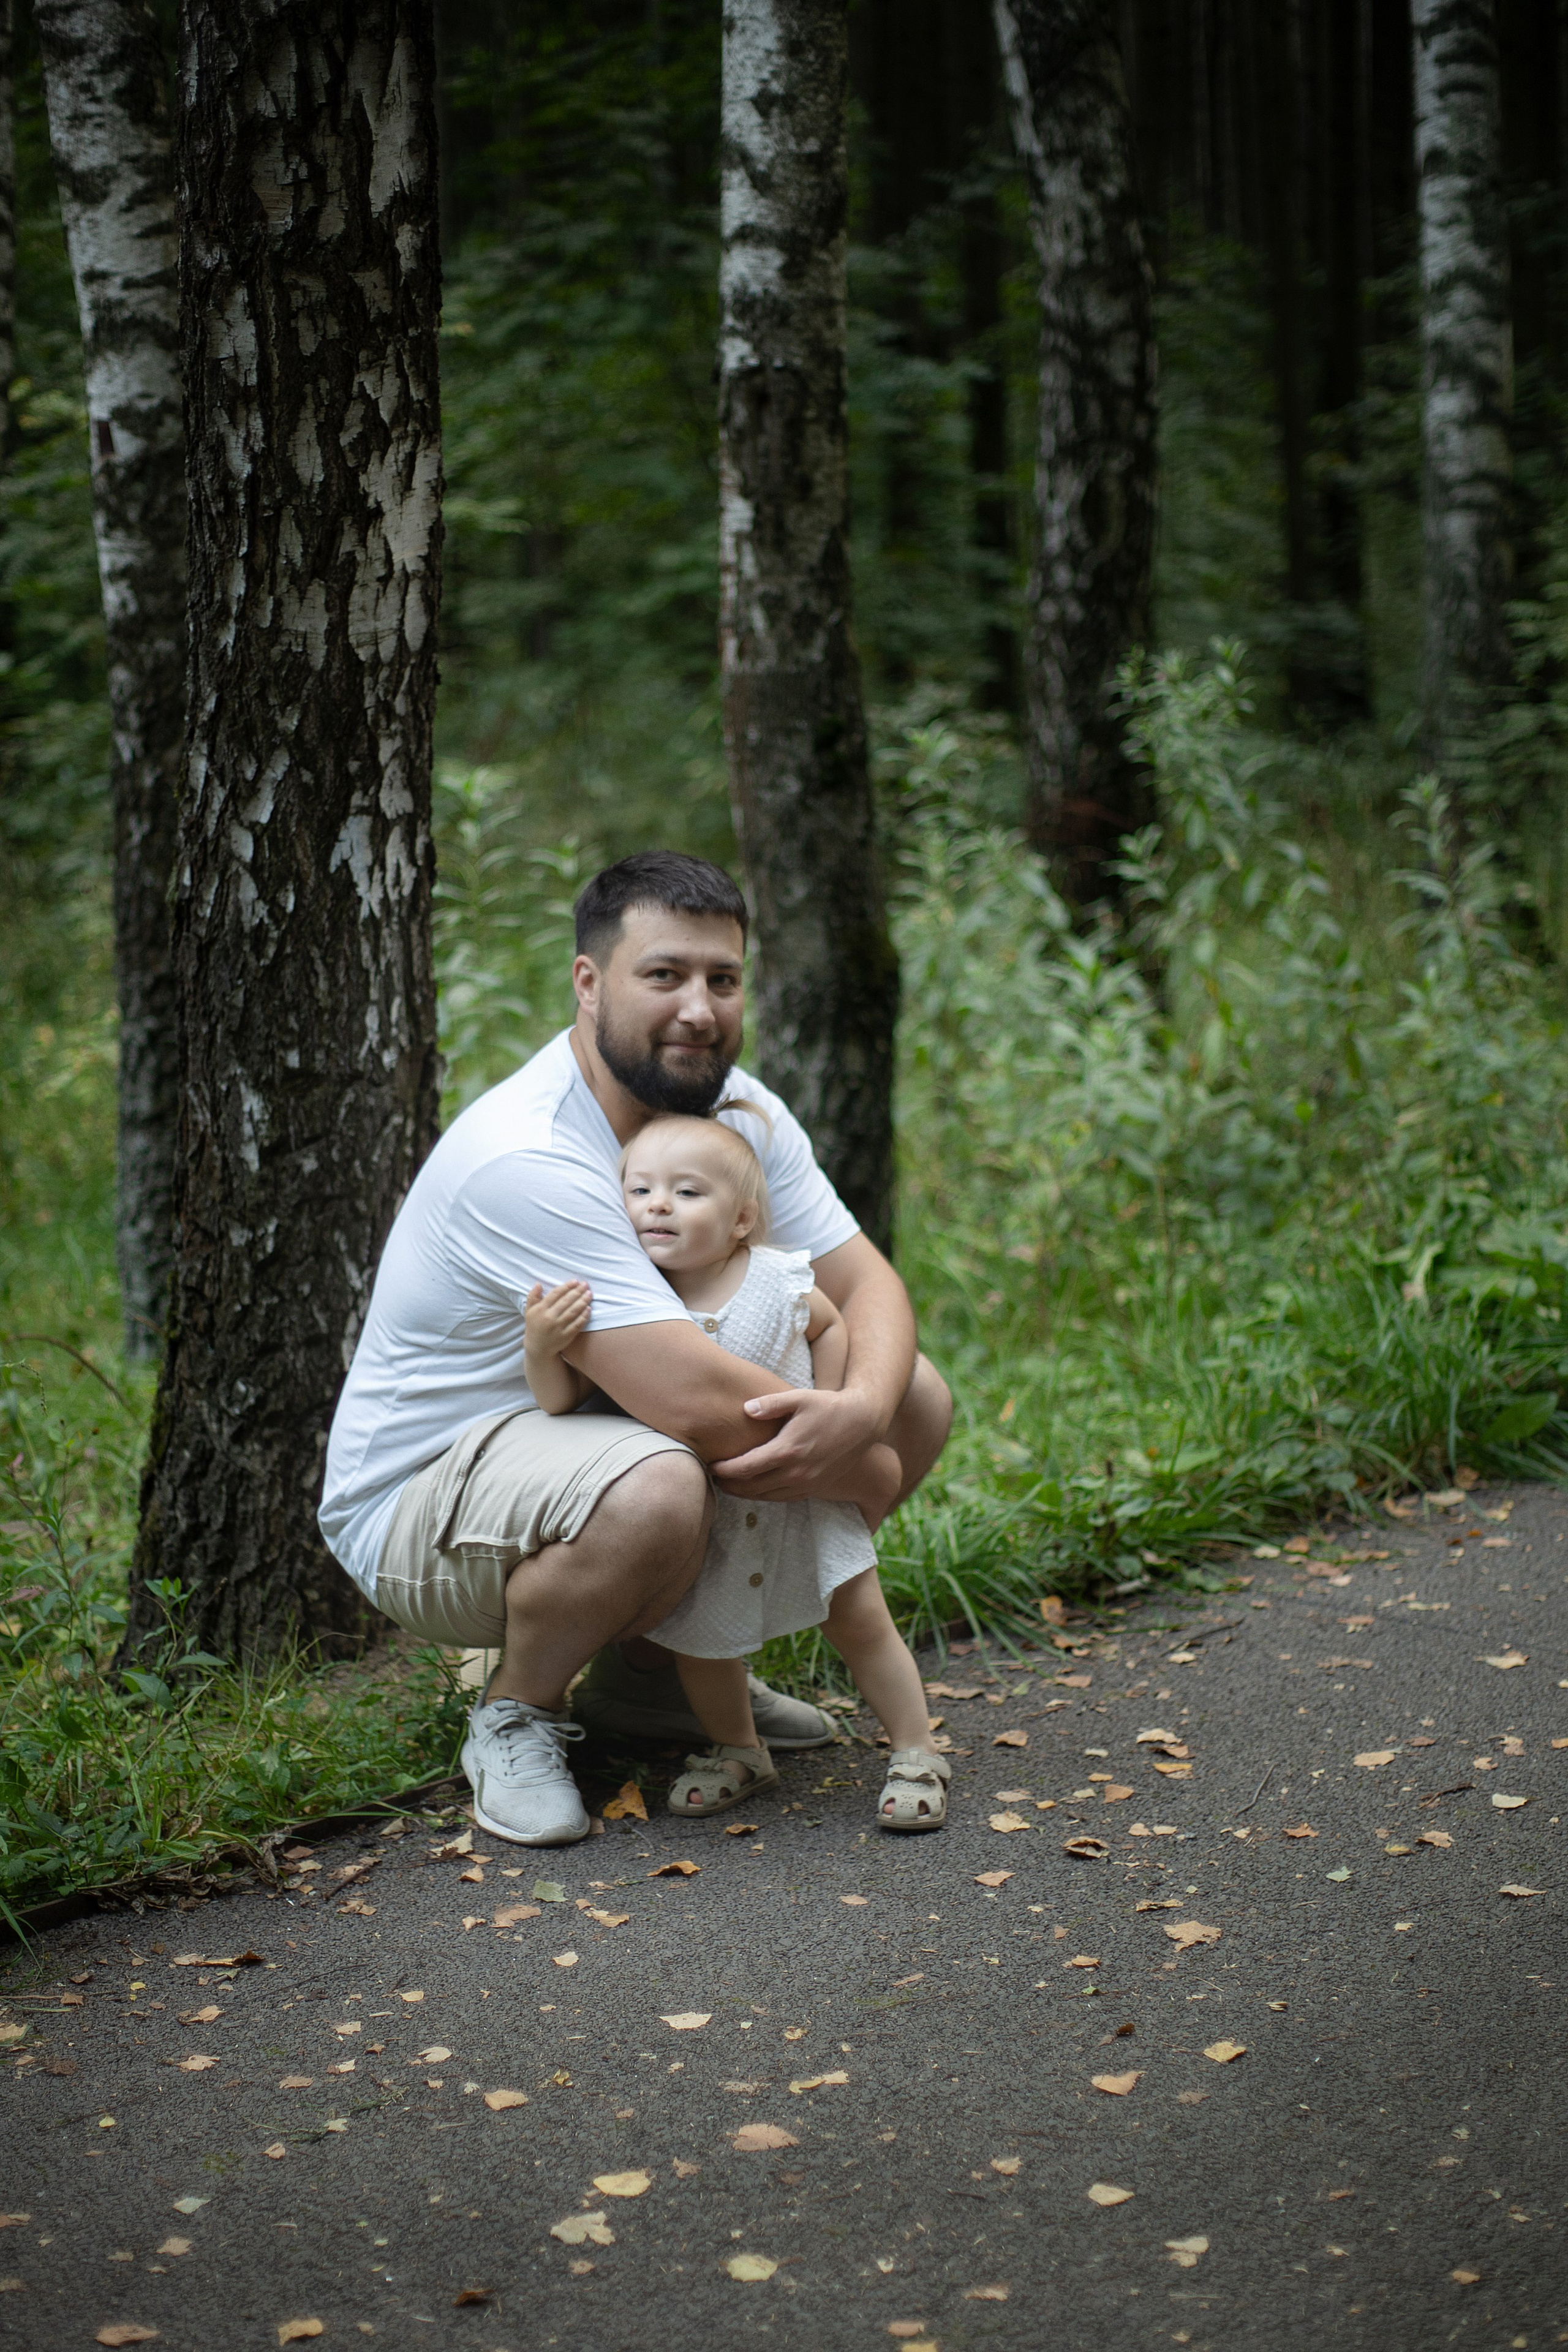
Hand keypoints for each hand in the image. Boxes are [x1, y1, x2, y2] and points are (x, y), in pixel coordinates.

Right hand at [524, 1278, 591, 1357]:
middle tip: (586, 1284)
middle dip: (577, 1291)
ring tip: (589, 1294)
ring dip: (583, 1302)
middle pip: (566, 1301)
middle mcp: (549, 1318)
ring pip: (573, 1312)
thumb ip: (533, 1297)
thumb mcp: (529, 1311)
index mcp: (540, 1310)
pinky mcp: (566, 1336)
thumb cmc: (534, 1326)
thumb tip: (538, 1284)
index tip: (575, 1281)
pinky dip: (583, 1316)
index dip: (566, 1286)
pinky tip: (589, 1309)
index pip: (555, 1294)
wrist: (537, 1348)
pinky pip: (577, 1324)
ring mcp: (558, 1328)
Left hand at [710, 1383, 883, 1501]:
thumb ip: (770, 1403)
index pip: (746, 1468)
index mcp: (787, 1449)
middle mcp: (796, 1471)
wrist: (864, 1422)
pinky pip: (783, 1498)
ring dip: (745, 1494)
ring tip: (729, 1486)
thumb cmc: (829, 1406)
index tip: (711, 1466)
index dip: (724, 1470)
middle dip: (730, 1486)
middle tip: (713, 1479)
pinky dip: (765, 1496)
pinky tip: (756, 1488)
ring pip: (767, 1496)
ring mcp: (807, 1482)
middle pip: (752, 1487)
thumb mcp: (799, 1398)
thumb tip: (745, 1409)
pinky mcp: (815, 1487)